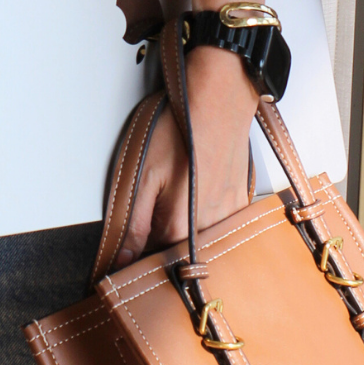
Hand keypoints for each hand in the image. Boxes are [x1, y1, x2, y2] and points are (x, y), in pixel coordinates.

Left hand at [114, 47, 258, 266]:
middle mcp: (208, 232)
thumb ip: (133, 224)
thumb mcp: (144, 176)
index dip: (134, 263)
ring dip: (185, 235)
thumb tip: (121, 260)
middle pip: (178, 255)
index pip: (151, 264)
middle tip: (148, 226)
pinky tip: (198, 197)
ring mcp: (229, 218)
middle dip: (161, 250)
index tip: (123, 262)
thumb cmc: (180, 132)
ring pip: (201, 242)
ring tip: (175, 204)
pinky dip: (207, 220)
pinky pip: (222, 225)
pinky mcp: (241, 203)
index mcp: (178, 230)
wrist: (220, 100)